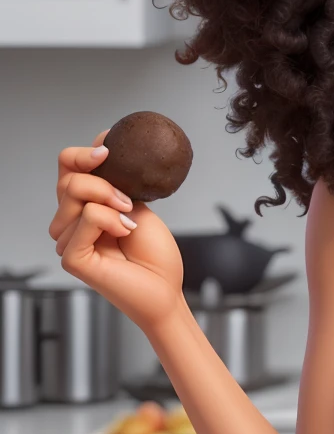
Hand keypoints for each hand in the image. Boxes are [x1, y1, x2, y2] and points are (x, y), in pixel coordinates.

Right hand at [49, 131, 185, 330]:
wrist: (167, 290)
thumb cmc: (155, 255)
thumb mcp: (137, 206)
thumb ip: (116, 182)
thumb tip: (103, 143)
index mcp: (84, 207)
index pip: (67, 168)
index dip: (83, 154)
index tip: (109, 149)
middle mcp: (71, 222)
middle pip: (68, 177)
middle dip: (103, 180)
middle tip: (128, 200)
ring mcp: (68, 239)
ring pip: (74, 192)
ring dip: (110, 200)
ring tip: (130, 222)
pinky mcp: (72, 256)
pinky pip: (86, 217)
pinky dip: (110, 220)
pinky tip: (125, 233)